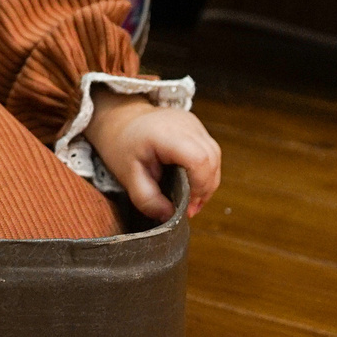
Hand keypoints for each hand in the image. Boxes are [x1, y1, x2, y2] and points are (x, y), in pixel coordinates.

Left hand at [84, 93, 219, 223]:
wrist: (121, 120)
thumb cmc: (122, 145)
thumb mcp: (127, 177)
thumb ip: (147, 200)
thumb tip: (169, 216)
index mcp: (165, 134)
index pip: (198, 160)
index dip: (199, 187)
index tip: (187, 207)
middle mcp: (185, 125)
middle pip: (211, 160)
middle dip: (204, 189)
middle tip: (189, 207)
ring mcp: (193, 123)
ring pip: (215, 157)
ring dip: (207, 181)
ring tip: (191, 198)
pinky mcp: (197, 127)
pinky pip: (211, 152)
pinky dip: (205, 171)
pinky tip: (192, 182)